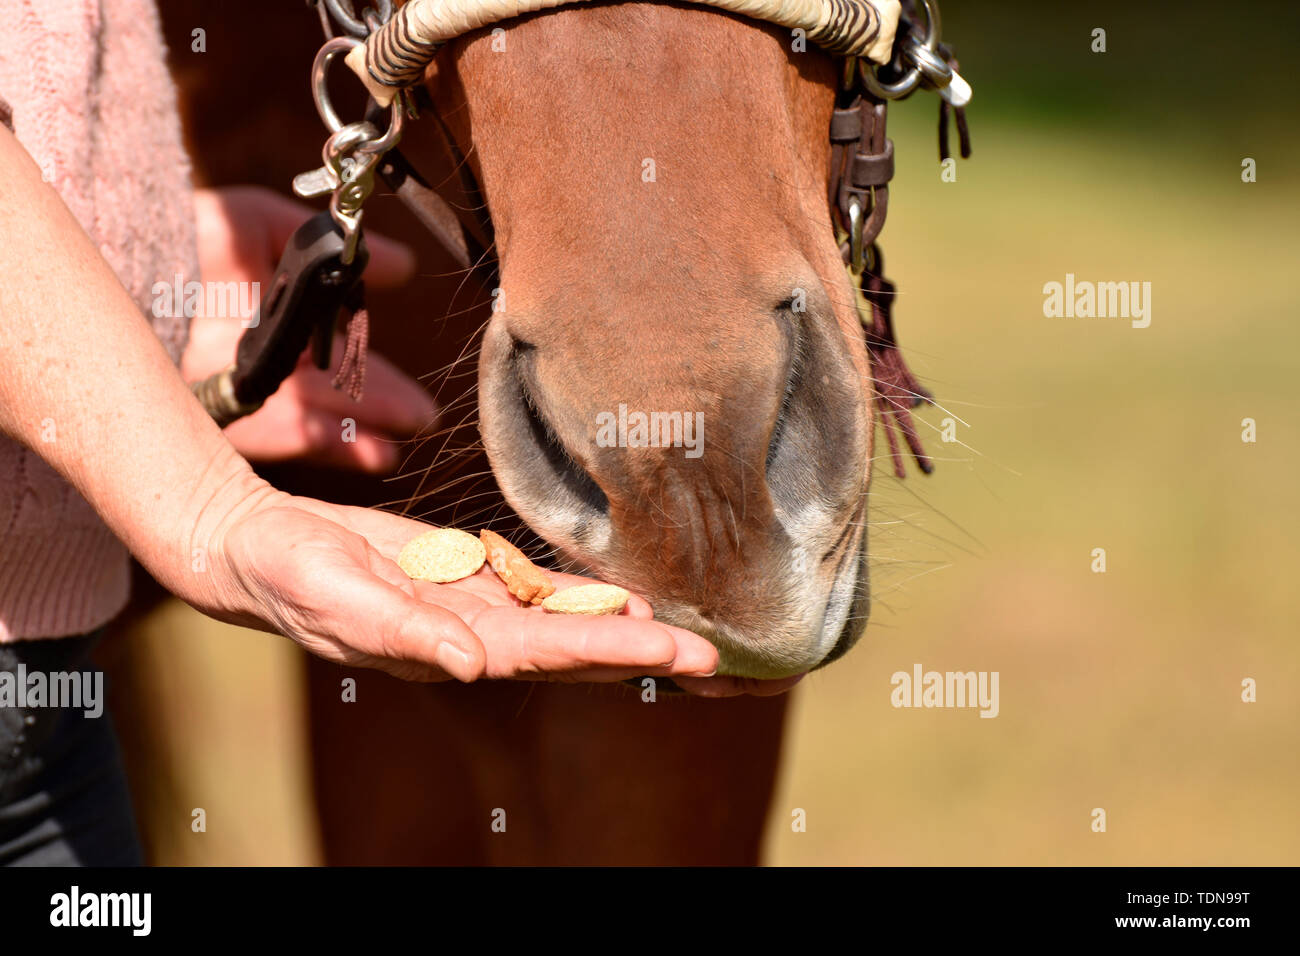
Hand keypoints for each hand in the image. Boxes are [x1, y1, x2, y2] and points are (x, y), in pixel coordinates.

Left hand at [183, 186, 434, 471]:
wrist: (125, 273)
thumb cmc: (179, 236)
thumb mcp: (256, 222)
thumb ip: (326, 243)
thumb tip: (402, 263)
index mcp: (265, 307)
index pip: (330, 337)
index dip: (368, 354)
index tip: (406, 361)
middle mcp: (256, 350)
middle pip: (330, 383)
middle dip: (379, 400)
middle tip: (423, 416)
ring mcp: (240, 387)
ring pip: (315, 416)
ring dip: (362, 433)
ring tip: (399, 447)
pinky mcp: (223, 419)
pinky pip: (285, 438)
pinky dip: (331, 447)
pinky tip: (373, 453)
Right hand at [187, 474, 726, 685]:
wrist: (261, 547)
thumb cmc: (286, 573)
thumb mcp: (336, 595)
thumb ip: (402, 633)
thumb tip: (473, 666)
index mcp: (448, 645)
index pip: (546, 653)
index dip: (612, 649)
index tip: (672, 650)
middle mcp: (472, 634)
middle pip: (572, 647)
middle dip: (641, 653)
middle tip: (712, 658)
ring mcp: (471, 607)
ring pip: (562, 622)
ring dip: (624, 628)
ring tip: (687, 639)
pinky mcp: (464, 577)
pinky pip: (533, 589)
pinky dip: (580, 594)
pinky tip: (624, 593)